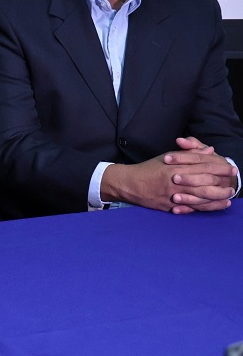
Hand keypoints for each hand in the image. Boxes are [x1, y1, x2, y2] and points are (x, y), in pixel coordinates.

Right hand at [102, 140, 236, 213]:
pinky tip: (215, 206)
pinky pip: (191, 208)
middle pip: (204, 183)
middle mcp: (175, 181)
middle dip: (221, 183)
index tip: (230, 168)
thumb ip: (189, 154)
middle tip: (233, 183)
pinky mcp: (169, 206)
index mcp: (175, 167)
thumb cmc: (147, 169)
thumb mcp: (167, 157)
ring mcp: (172, 195)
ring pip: (200, 197)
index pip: (202, 166)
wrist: (128, 183)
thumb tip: (209, 151)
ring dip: (217, 197)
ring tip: (228, 196)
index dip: (218, 167)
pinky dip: (205, 208)